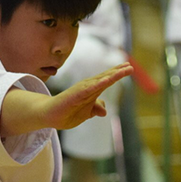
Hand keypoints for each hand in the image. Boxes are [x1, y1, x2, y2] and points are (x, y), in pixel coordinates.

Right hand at [0, 62, 133, 136]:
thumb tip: (104, 110)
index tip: (129, 67)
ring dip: (112, 75)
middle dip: (118, 72)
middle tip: (130, 66)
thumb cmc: (67, 112)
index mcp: (91, 90)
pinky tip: (107, 80)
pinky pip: (89, 89)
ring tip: (124, 70)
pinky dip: (98, 84)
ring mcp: (81, 90)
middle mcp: (87, 87)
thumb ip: (95, 109)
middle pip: (106, 77)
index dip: (117, 73)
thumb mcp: (86, 113)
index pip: (107, 80)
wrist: (50, 115)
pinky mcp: (75, 95)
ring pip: (100, 81)